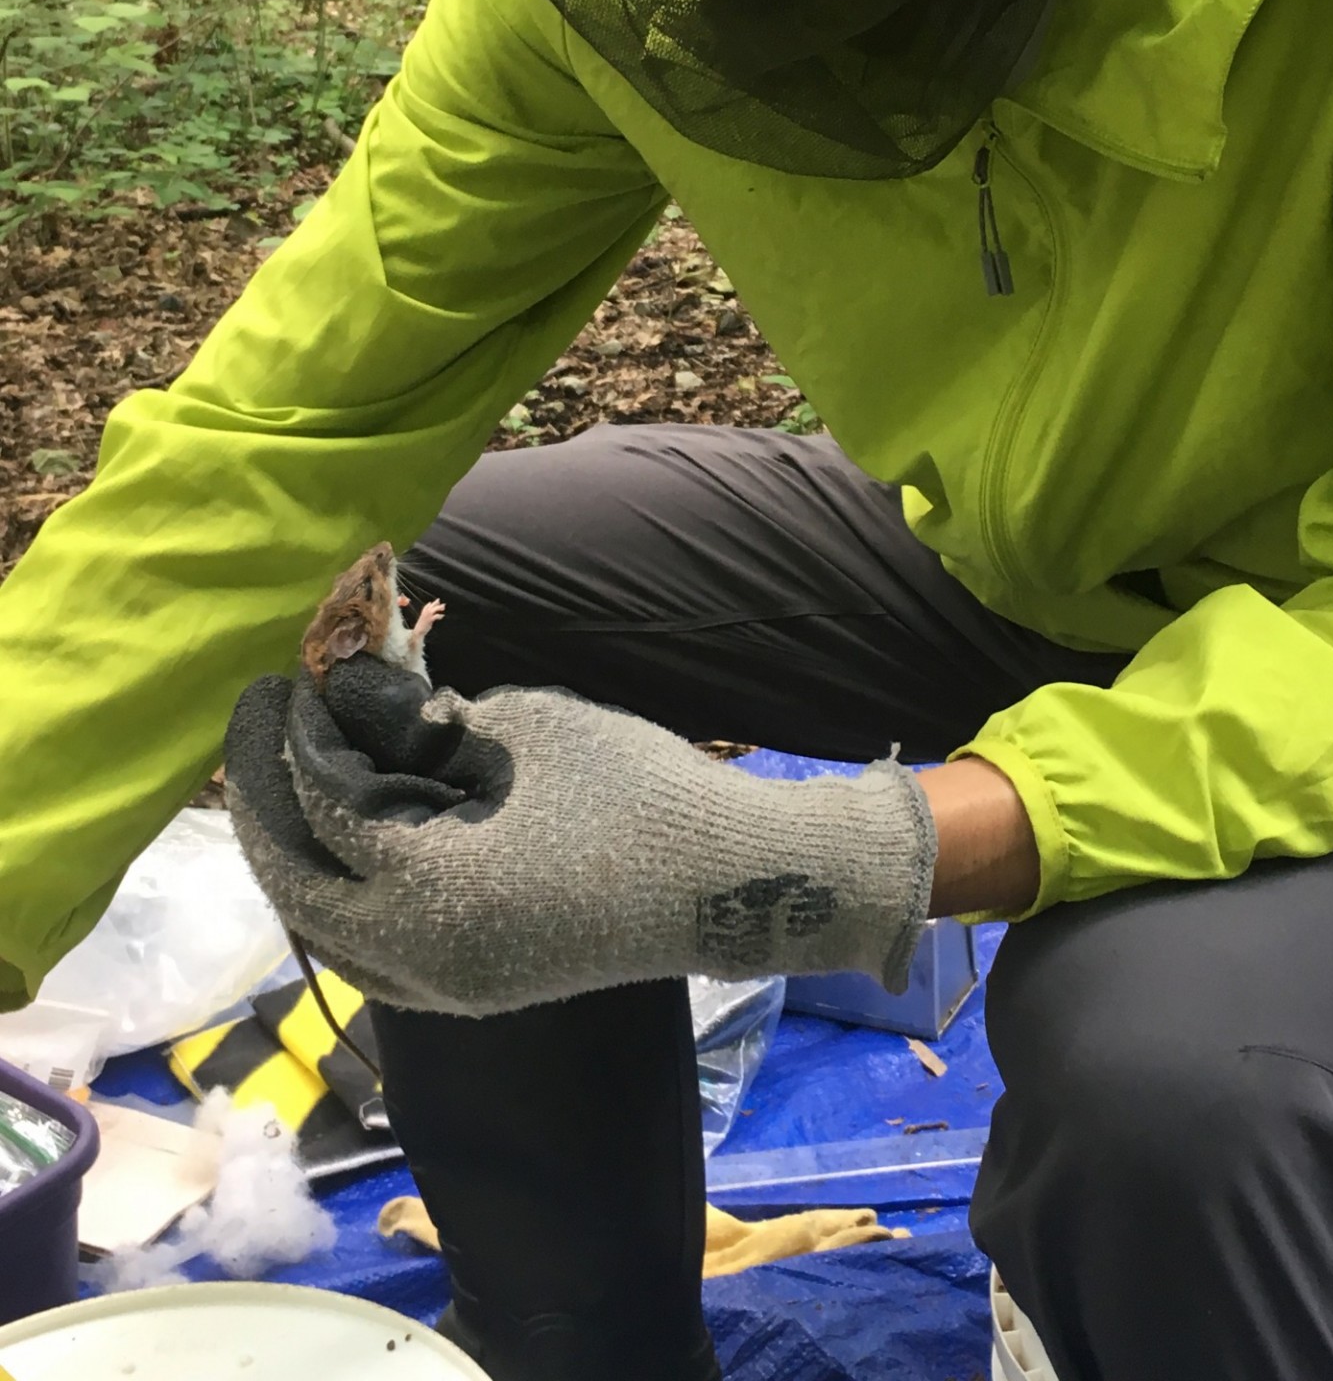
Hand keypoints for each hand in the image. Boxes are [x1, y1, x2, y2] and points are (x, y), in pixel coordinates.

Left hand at [225, 656, 935, 1018]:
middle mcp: (419, 957)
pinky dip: (342, 905)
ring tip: (291, 788)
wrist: (732, 884)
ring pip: (328, 936)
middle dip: (267, 806)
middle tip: (260, 731)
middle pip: (298, 887)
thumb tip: (355, 699)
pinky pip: (373, 959)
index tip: (291, 681)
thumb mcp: (525, 727)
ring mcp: (447, 988)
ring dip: (298, 863)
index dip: (298, 737)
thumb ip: (426, 719)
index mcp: (428, 887)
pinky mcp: (476, 992)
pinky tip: (349, 851)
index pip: (321, 807)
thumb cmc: (637, 790)